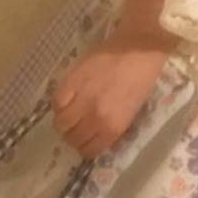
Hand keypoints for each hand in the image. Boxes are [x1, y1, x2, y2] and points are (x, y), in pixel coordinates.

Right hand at [52, 35, 170, 159]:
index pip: (89, 150)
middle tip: (77, 127)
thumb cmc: (141, 78)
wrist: (137, 47)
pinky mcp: (70, 82)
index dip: (86, 147)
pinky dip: (59, 105)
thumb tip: (98, 137)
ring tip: (70, 114)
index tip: (86, 140)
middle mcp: (94, 117)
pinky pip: (56, 103)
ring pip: (60, 124)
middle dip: (73, 137)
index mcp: (113, 126)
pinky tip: (67, 100)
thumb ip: (113, 127)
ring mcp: (81, 99)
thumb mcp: (132, 111)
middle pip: (72, 139)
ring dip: (63, 123)